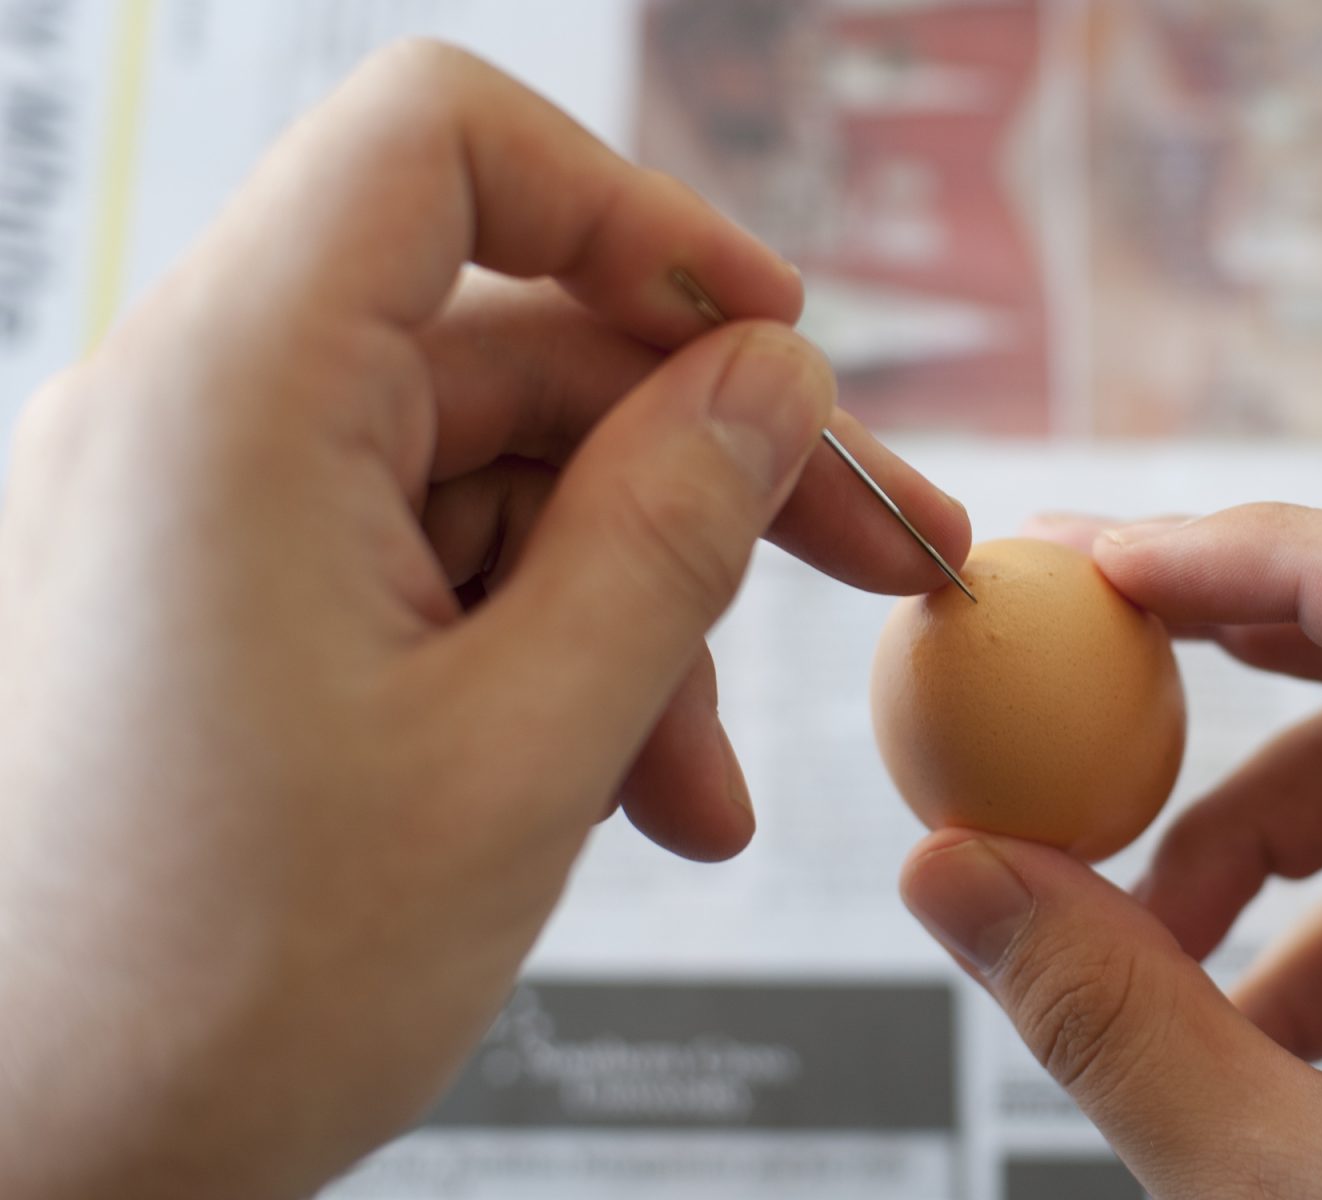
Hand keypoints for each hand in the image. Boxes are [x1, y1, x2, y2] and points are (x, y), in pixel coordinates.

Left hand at [0, 41, 966, 1199]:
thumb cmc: (208, 990)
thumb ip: (670, 534)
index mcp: (237, 397)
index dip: (638, 213)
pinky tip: (630, 792)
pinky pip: (439, 567)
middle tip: (870, 557)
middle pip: (517, 337)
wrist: (26, 1171)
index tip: (772, 337)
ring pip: (501, 477)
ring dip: (640, 608)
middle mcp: (205, 421)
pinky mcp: (234, 601)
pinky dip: (555, 658)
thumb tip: (777, 384)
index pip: (445, 145)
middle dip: (708, 462)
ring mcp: (214, 514)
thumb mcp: (520, 752)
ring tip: (698, 783)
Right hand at [901, 506, 1321, 1196]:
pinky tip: (1230, 1027)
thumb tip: (956, 871)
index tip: (1116, 567)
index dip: (1278, 556)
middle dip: (1241, 656)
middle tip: (1084, 643)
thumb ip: (1103, 1015)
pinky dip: (1297, 924)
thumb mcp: (1279, 1193)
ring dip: (1251, 834)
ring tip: (1148, 936)